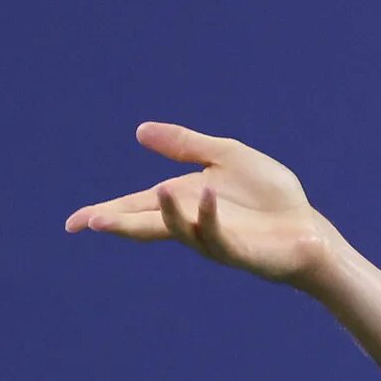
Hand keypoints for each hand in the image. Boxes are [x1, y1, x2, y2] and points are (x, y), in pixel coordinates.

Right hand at [65, 122, 341, 286]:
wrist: (306, 228)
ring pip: (179, 229)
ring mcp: (213, 238)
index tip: (74, 224)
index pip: (135, 207)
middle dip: (118, 223)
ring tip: (156, 193)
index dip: (104, 214)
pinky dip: (209, 215)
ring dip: (165, 213)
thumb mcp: (225, 157)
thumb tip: (139, 130)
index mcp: (182, 201)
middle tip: (89, 223)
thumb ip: (184, 145)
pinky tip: (206, 195)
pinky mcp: (238, 250)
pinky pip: (217, 234)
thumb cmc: (269, 197)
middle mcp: (190, 222)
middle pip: (146, 224)